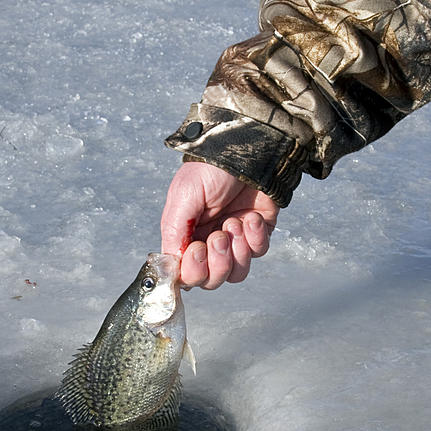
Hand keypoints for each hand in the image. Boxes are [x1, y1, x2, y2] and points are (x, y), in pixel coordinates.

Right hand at [160, 161, 278, 288]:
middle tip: (220, 236)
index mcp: (186, 235)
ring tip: (236, 222)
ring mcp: (235, 240)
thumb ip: (175, 231)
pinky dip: (255, 237)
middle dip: (217, 262)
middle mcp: (209, 242)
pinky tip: (252, 217)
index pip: (186, 273)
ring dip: (237, 251)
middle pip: (212, 279)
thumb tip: (172, 263)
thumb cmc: (210, 169)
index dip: (193, 270)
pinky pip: (259, 252)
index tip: (197, 248)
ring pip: (236, 273)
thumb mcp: (184, 195)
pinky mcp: (259, 234)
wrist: (248, 150)